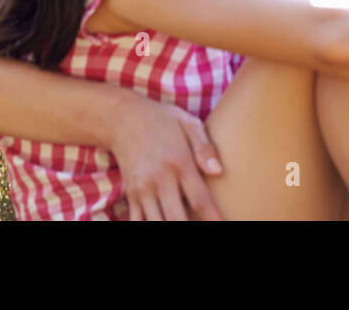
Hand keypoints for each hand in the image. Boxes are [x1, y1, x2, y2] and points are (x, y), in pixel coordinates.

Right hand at [106, 96, 223, 220]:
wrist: (123, 119)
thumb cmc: (163, 120)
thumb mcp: (188, 123)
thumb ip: (205, 148)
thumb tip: (219, 172)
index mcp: (179, 162)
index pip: (199, 199)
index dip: (212, 218)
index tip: (224, 224)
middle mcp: (160, 179)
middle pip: (176, 219)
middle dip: (190, 227)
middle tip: (205, 228)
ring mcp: (142, 189)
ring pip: (156, 223)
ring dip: (169, 228)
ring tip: (184, 222)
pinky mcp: (130, 194)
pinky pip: (137, 220)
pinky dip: (149, 226)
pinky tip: (161, 222)